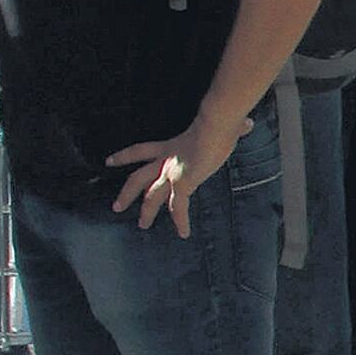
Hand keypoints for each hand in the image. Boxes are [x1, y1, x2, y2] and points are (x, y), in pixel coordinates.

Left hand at [108, 111, 243, 236]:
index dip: (124, 156)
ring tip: (141, 225)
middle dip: (126, 193)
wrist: (215, 125)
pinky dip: (181, 220)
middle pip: (138, 178)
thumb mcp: (221, 127)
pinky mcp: (183, 183)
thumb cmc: (218, 121)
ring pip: (151, 196)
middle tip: (116, 206)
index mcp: (171, 147)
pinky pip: (179, 207)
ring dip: (146, 212)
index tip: (109, 161)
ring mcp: (173, 173)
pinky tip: (183, 233)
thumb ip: (233, 128)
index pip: (140, 151)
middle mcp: (166, 161)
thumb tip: (246, 124)